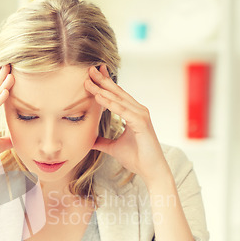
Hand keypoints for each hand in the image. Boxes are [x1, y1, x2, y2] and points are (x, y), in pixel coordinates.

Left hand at [85, 65, 170, 187]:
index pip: (116, 96)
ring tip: (89, 81)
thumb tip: (89, 140)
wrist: (151, 171)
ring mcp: (141, 116)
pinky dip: (111, 104)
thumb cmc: (137, 158)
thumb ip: (102, 142)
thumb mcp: (113, 148)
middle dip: (102, 81)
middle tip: (88, 69)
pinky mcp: (141, 124)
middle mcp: (138, 111)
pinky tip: (99, 97)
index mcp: (133, 114)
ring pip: (119, 99)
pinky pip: (123, 111)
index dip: (104, 84)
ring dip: (103, 90)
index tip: (91, 75)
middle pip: (117, 93)